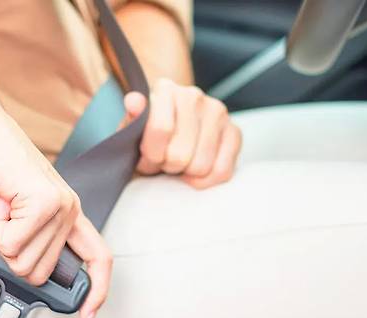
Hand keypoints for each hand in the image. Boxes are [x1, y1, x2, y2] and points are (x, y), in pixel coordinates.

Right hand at [0, 83, 110, 317]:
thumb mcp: (13, 213)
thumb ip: (27, 239)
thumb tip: (24, 271)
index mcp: (69, 213)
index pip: (99, 258)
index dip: (96, 291)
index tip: (85, 315)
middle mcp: (70, 210)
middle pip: (40, 274)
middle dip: (12, 257)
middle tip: (5, 222)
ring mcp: (59, 206)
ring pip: (23, 262)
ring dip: (1, 239)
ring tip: (3, 206)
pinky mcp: (42, 200)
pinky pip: (10, 244)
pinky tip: (0, 200)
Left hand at [125, 78, 241, 188]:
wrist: (167, 134)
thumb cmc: (146, 135)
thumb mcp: (131, 131)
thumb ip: (131, 120)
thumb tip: (134, 101)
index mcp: (165, 89)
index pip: (161, 129)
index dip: (151, 155)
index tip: (146, 157)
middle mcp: (194, 95)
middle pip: (180, 154)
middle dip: (167, 166)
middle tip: (162, 161)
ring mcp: (217, 112)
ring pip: (201, 166)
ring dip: (185, 173)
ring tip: (177, 162)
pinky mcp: (234, 131)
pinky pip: (222, 170)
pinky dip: (205, 180)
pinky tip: (194, 171)